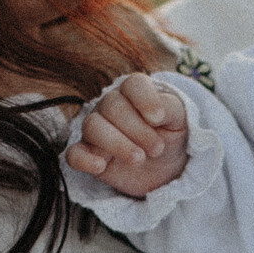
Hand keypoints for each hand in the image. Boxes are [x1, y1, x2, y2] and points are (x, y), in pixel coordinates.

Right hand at [68, 74, 189, 197]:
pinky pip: (74, 154)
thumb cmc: (171, 137)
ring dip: (117, 144)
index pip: (133, 85)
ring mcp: (97, 130)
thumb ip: (170, 109)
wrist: (165, 168)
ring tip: (139, 159)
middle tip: (157, 149)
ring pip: (92, 126)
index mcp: (135, 93)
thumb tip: (156, 113)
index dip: (145, 99)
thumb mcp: (179, 121)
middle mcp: (111, 107)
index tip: (159, 119)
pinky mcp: (89, 155)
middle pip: (112, 106)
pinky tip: (100, 166)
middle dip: (137, 130)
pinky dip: (83, 159)